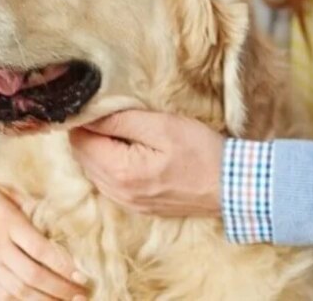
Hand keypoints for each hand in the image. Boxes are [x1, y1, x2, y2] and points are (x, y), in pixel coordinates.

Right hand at [0, 179, 87, 300]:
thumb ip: (27, 202)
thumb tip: (55, 215)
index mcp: (5, 221)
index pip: (40, 249)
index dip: (64, 265)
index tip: (82, 273)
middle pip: (33, 275)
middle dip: (61, 288)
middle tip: (82, 294)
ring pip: (19, 291)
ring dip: (46, 300)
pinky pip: (2, 295)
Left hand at [69, 110, 223, 216]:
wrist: (232, 186)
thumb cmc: (200, 151)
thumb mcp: (161, 126)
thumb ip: (121, 121)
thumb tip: (89, 115)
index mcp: (120, 172)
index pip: (80, 142)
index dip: (84, 120)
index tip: (96, 105)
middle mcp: (118, 193)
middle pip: (83, 157)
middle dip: (89, 133)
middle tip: (108, 113)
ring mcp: (127, 203)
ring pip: (93, 170)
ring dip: (99, 148)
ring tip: (120, 129)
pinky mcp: (138, 206)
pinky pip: (109, 182)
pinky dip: (109, 163)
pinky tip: (127, 150)